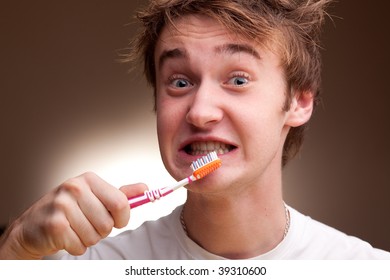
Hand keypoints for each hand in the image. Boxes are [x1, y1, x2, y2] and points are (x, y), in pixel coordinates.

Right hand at [0, 172, 146, 258]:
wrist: (32, 227)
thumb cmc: (68, 211)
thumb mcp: (95, 197)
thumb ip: (122, 194)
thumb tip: (145, 189)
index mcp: (89, 179)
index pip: (121, 203)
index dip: (122, 218)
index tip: (116, 220)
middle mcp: (74, 187)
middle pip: (108, 223)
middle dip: (101, 230)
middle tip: (86, 224)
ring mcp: (62, 205)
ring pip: (95, 236)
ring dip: (88, 239)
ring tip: (74, 229)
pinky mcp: (54, 224)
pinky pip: (80, 245)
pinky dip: (75, 246)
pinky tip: (65, 236)